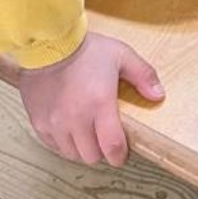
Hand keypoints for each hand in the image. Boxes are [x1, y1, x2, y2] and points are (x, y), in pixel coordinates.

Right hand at [19, 31, 163, 167]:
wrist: (48, 43)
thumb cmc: (85, 48)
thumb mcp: (121, 55)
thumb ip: (143, 75)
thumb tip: (159, 96)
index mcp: (100, 104)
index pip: (112, 147)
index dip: (120, 156)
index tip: (122, 153)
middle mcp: (76, 119)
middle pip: (92, 156)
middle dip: (102, 151)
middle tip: (105, 139)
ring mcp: (55, 123)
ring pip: (72, 154)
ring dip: (82, 148)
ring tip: (87, 133)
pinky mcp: (39, 122)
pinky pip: (53, 146)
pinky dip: (63, 143)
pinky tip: (69, 129)